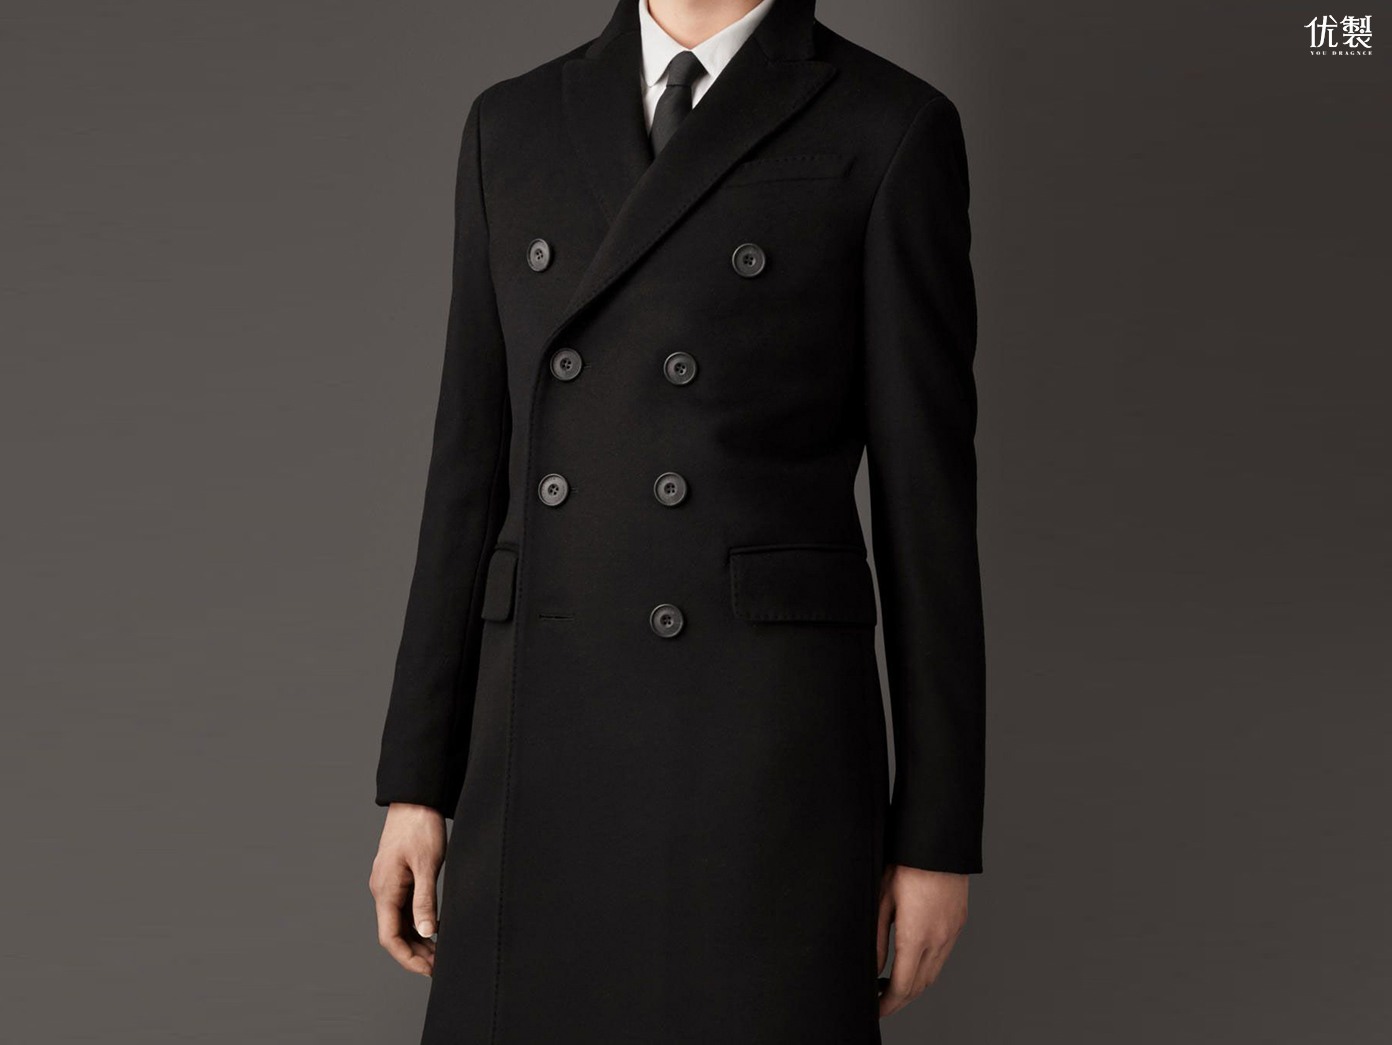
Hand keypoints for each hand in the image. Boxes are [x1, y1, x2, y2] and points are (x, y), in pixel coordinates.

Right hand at [369, 802, 446, 976]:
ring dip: (417, 940)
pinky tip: (434, 930)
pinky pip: (403, 909)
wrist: (415, 800)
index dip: (407, 958)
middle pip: (394, 933)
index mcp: (385, 890)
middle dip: (415, 953)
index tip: (428, 970)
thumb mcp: (426, 865)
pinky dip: (417, 923)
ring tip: (439, 954)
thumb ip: (425, 901)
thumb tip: (427, 933)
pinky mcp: (398, 878)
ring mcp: (389, 885)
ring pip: (399, 922)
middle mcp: (382, 890)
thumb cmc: (420, 828)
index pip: (390, 937)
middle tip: (439, 966)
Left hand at [876, 864, 968, 1017]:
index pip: (902, 985)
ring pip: (934, 973)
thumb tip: (872, 969)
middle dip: (900, 1000)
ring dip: (915, 986)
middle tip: (881, 1002)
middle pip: (920, 985)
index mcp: (917, 936)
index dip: (887, 1003)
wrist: (939, 842)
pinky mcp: (959, 923)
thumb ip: (876, 939)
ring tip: (893, 986)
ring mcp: (952, 932)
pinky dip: (928, 968)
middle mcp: (939, 939)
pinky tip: (914, 962)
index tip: (875, 1008)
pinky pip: (943, 955)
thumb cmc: (905, 864)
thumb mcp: (881, 900)